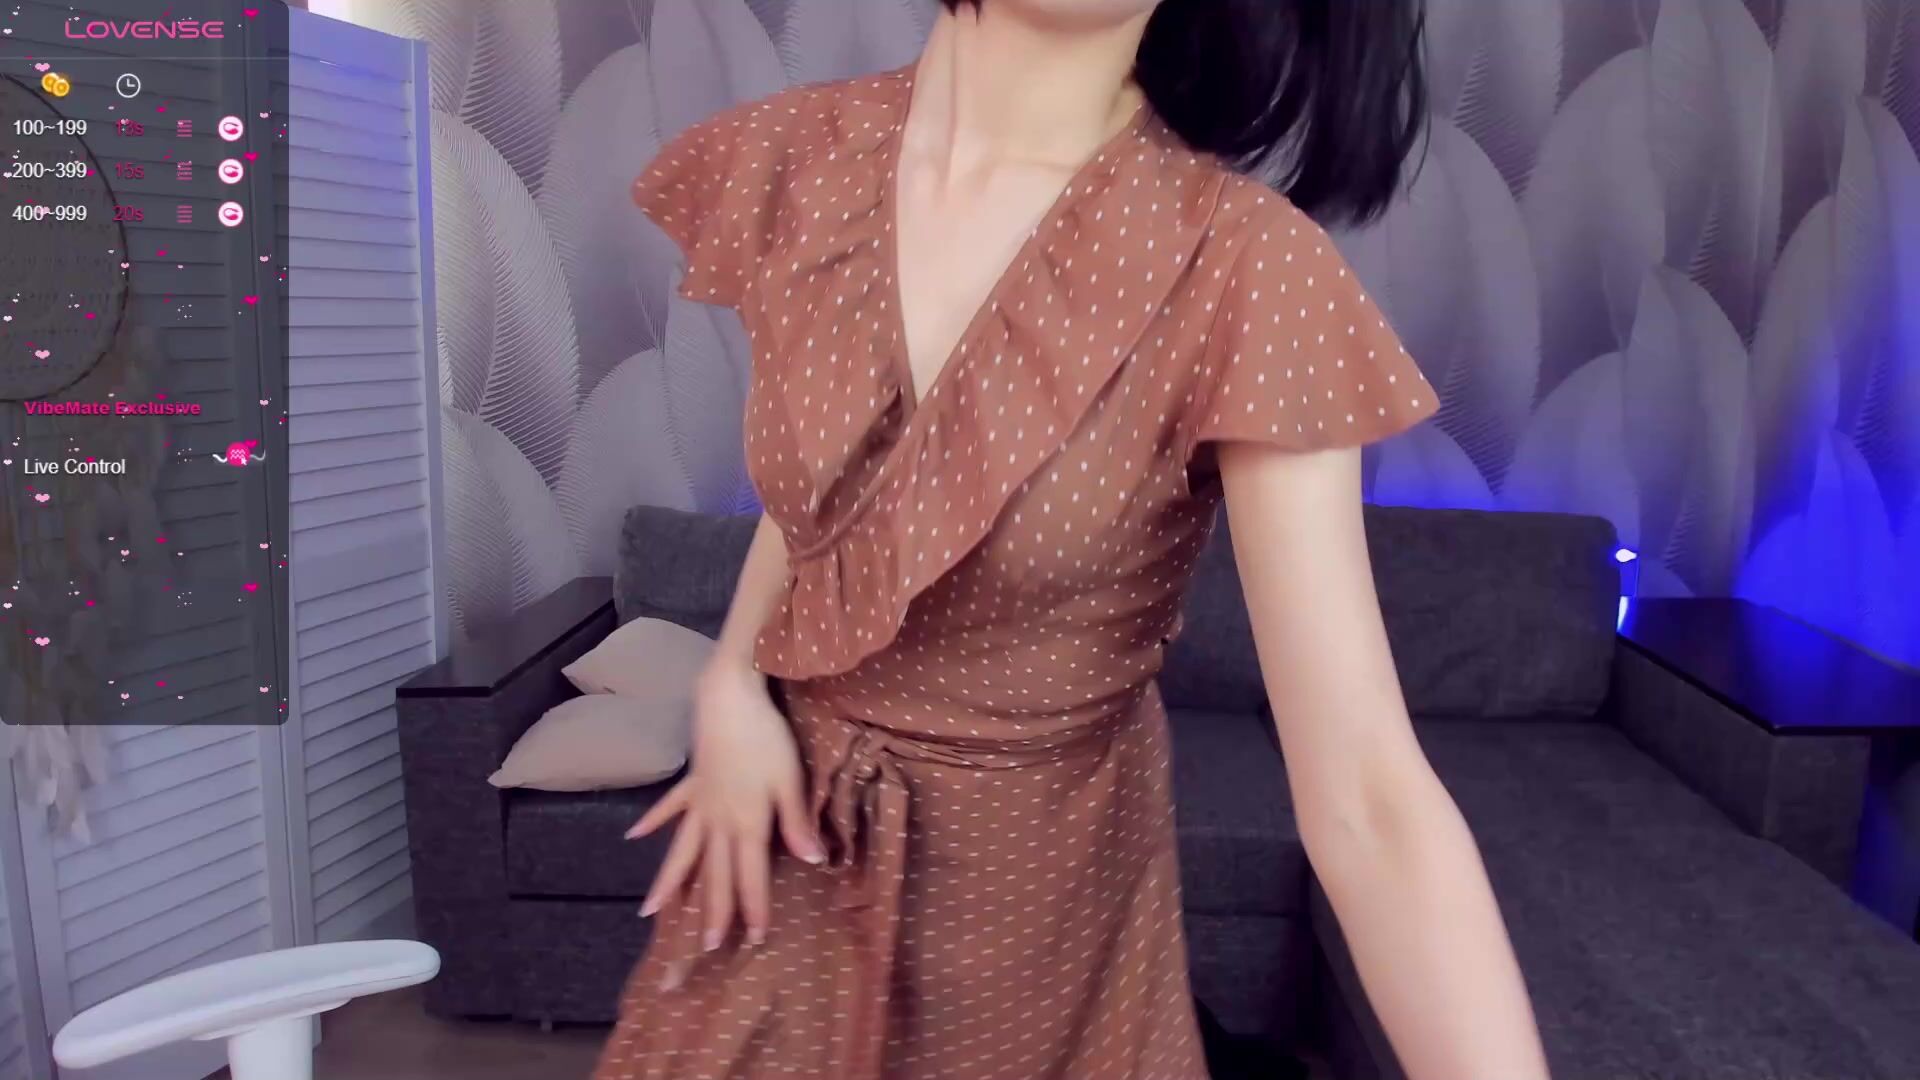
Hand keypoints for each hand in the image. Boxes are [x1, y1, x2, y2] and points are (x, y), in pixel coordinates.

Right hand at [626, 661, 824, 983]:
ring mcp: (699, 802)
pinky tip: (634, 836)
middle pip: (714, 872)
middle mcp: (717, 820)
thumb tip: (813, 861)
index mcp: (746, 823)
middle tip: (706, 947)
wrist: (730, 696)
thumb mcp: (790, 780)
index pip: (750, 875)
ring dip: (669, 882)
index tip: (753, 940)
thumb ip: (796, 822)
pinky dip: (653, 822)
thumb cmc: (766, 736)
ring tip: (650, 912)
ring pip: (683, 851)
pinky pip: (670, 808)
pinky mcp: (692, 781)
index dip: (753, 908)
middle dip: (713, 910)